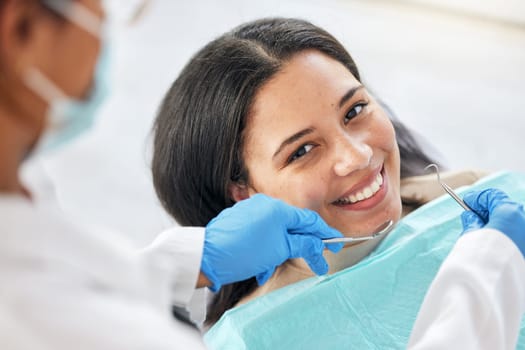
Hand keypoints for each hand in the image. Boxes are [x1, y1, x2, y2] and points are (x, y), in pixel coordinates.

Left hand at [200, 194, 343, 290]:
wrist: (207, 256)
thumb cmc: (243, 251)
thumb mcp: (279, 250)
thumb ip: (302, 244)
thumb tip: (318, 245)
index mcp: (276, 208)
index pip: (308, 220)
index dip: (324, 234)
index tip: (335, 245)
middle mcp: (263, 205)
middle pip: (292, 226)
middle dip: (300, 246)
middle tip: (315, 262)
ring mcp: (250, 212)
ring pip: (275, 233)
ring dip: (278, 252)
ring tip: (269, 268)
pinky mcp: (239, 221)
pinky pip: (260, 235)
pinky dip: (264, 250)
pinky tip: (258, 266)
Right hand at [461, 188, 524, 257]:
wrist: (498, 287)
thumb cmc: (483, 258)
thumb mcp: (471, 235)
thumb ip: (471, 221)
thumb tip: (470, 216)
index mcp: (510, 211)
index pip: (492, 196)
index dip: (476, 198)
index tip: (466, 202)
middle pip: (506, 208)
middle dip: (489, 212)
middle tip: (472, 219)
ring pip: (514, 223)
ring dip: (500, 225)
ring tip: (483, 236)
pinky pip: (518, 235)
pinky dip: (509, 236)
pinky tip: (495, 245)